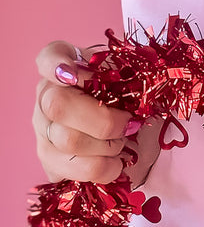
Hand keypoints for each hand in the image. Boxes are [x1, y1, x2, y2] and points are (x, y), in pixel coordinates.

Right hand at [32, 40, 159, 185]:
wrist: (128, 132)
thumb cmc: (129, 99)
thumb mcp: (133, 79)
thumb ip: (130, 75)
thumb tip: (137, 89)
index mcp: (66, 66)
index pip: (49, 57)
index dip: (56, 64)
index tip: (73, 74)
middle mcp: (46, 95)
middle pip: (58, 106)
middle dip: (104, 121)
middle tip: (129, 124)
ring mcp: (43, 130)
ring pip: (68, 141)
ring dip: (108, 146)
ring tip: (122, 143)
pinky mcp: (49, 161)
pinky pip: (76, 169)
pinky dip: (106, 168)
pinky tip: (115, 161)